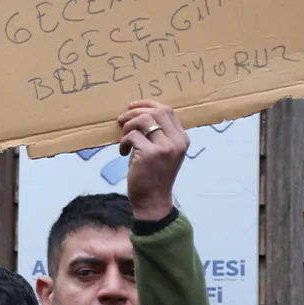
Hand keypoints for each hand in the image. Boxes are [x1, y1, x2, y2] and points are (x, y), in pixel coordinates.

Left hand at [117, 100, 187, 221]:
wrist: (152, 200)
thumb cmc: (153, 175)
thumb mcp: (161, 151)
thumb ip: (157, 133)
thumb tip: (136, 113)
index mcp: (182, 139)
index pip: (168, 110)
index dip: (148, 104)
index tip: (132, 106)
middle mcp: (177, 141)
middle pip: (157, 111)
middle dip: (135, 112)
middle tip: (121, 120)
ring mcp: (165, 147)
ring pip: (144, 120)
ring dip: (128, 126)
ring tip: (123, 139)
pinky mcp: (151, 154)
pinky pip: (132, 136)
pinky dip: (123, 142)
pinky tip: (122, 152)